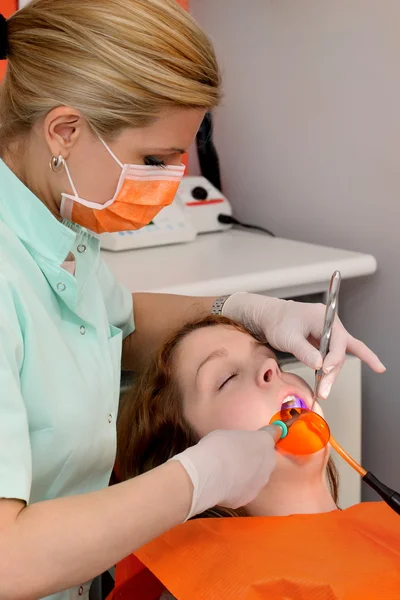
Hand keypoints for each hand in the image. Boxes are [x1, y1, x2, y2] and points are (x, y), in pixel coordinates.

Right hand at [170, 426, 279, 519]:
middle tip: (236, 455)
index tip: (269, 432)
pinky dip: (237, 488)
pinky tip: (224, 484)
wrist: (209, 475)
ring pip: (257, 476)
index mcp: (264, 442)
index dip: (270, 433)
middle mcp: (268, 463)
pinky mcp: (249, 498)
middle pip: (265, 458)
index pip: (274, 434)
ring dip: (247, 474)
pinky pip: (245, 490)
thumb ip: (242, 440)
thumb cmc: (217, 448)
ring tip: (228, 471)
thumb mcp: (229, 434)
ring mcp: (260, 483)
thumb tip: (241, 445)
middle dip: (255, 457)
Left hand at [222, 292, 384, 398]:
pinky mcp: (322, 341)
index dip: (334, 359)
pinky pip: (335, 354)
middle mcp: (330, 325)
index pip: (337, 341)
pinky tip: (366, 370)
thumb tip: (320, 366)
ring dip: (332, 374)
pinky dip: (338, 366)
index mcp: (324, 318)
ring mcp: (328, 333)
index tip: (325, 371)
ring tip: (323, 391)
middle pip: (339, 351)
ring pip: (337, 355)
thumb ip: (304, 351)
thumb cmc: (277, 322)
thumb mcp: (288, 337)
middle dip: (333, 372)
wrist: (268, 317)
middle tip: (324, 391)